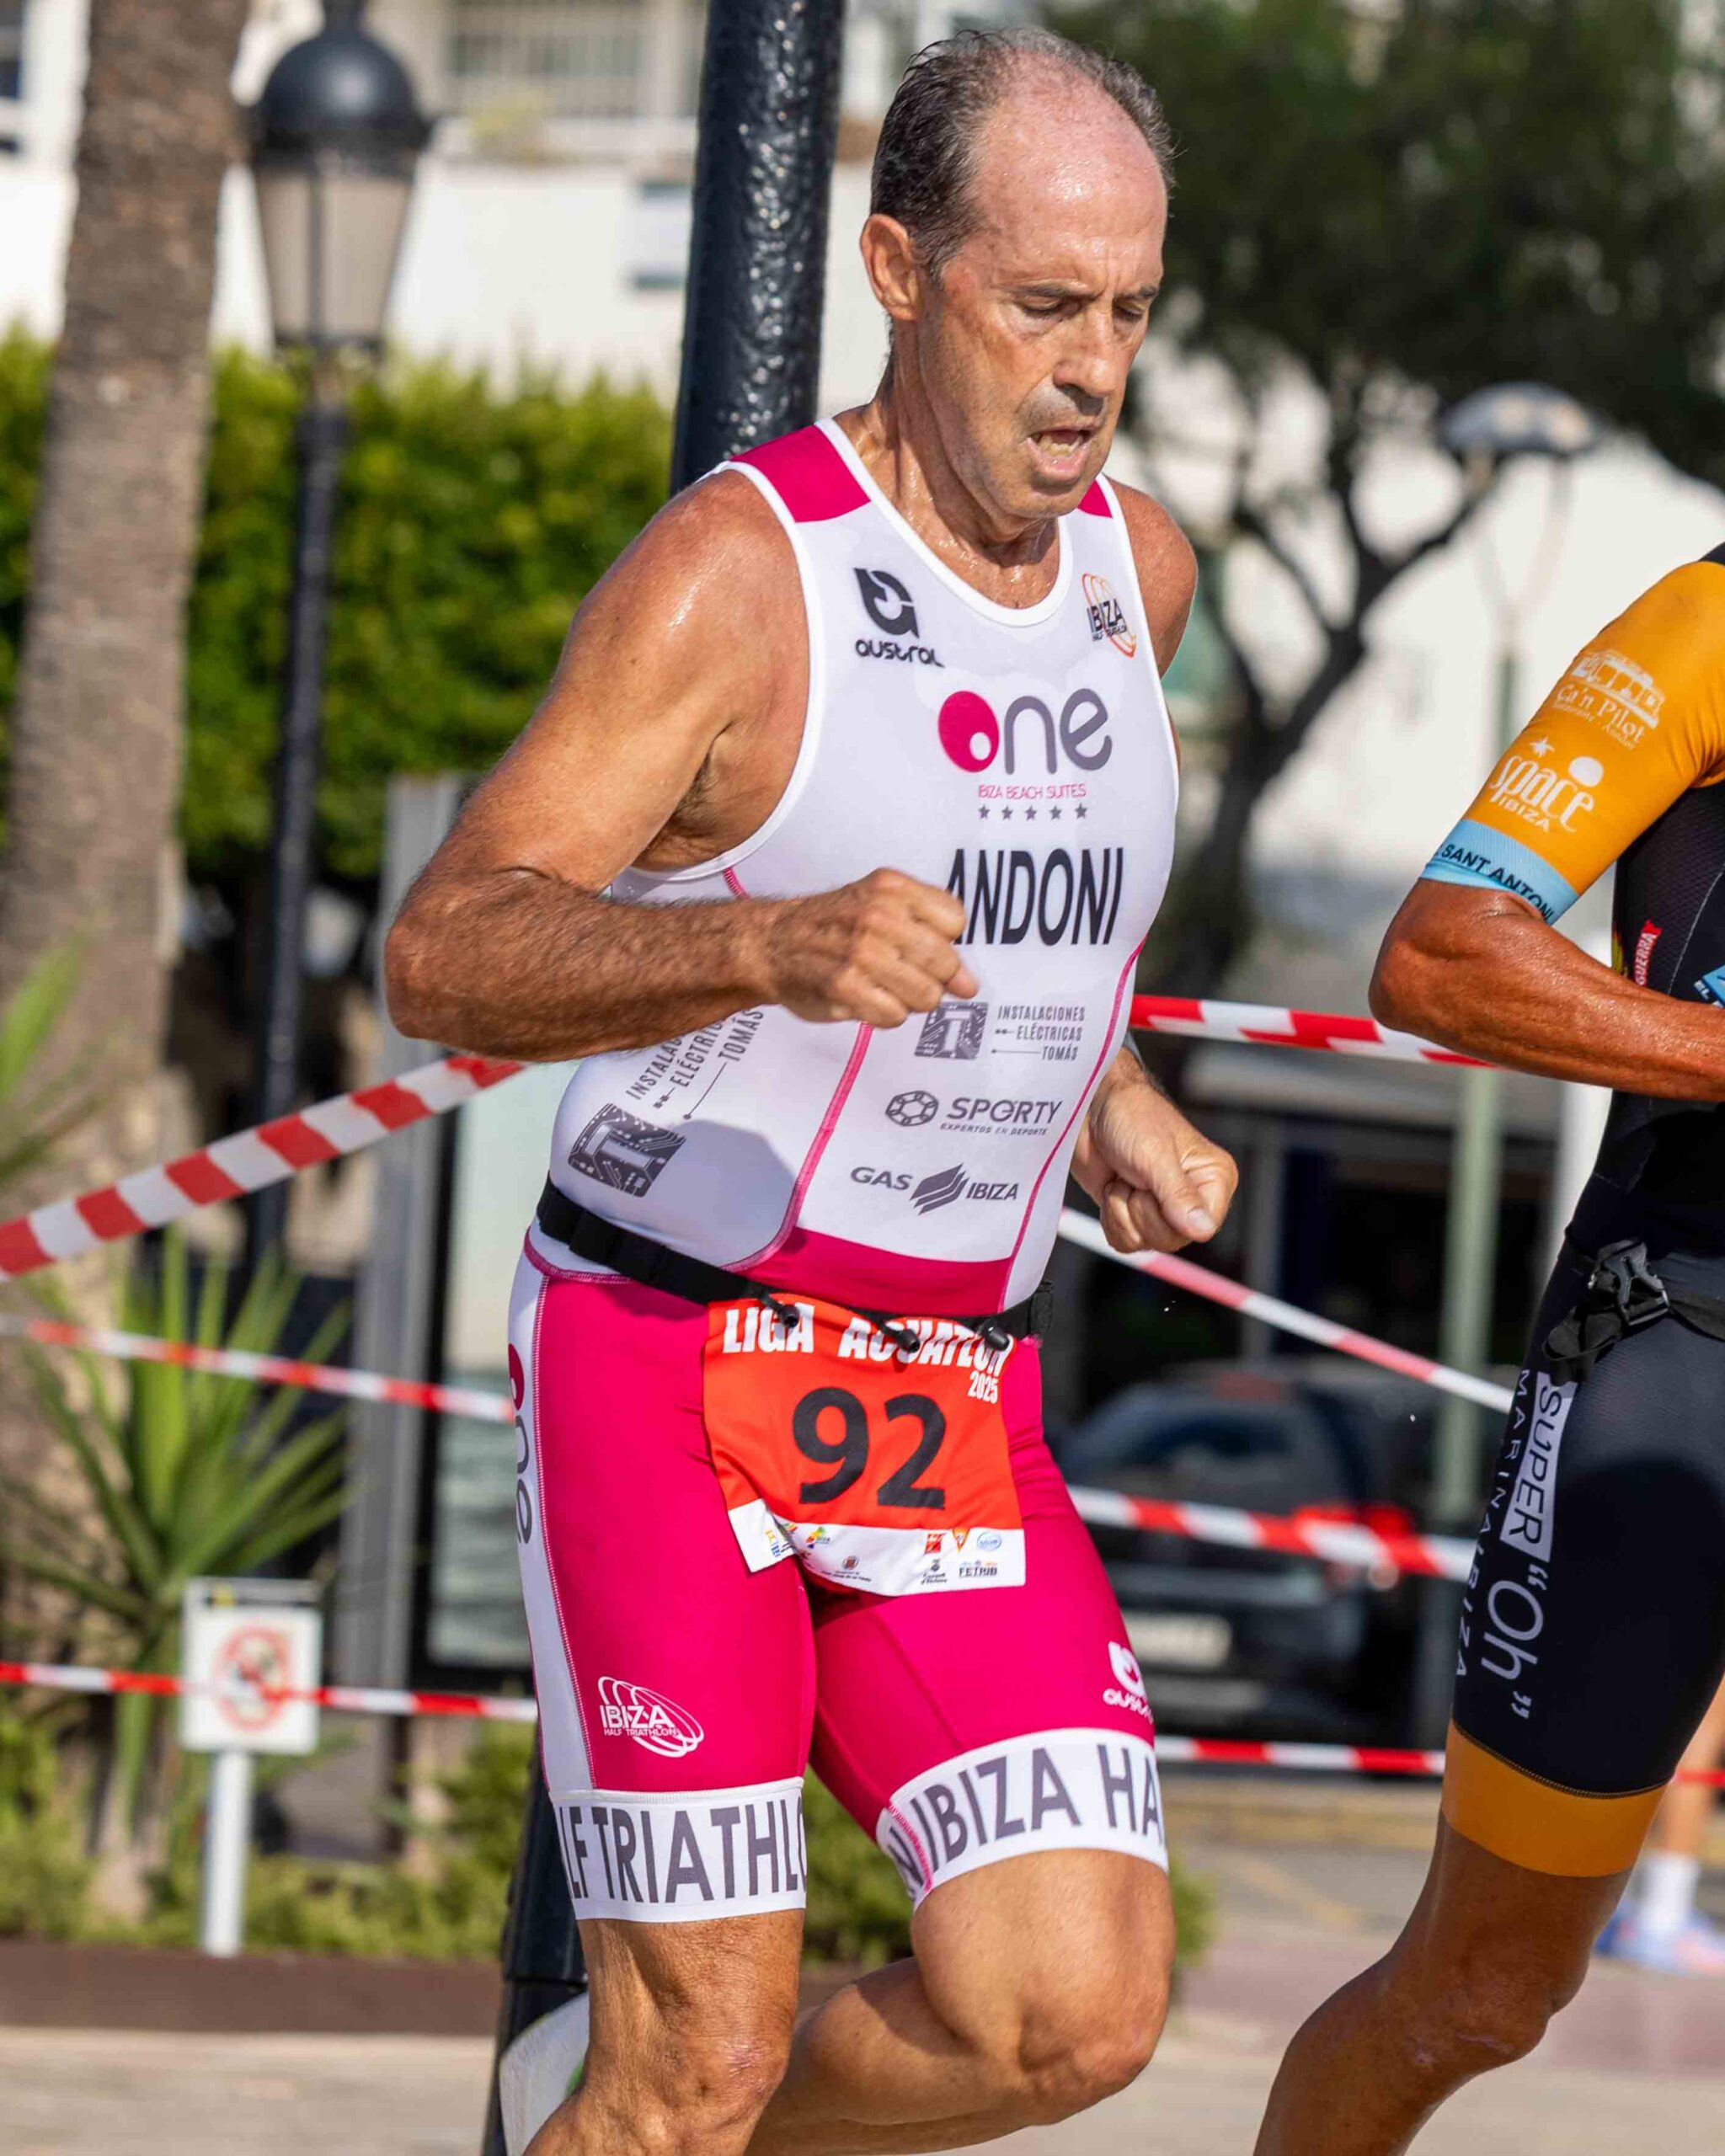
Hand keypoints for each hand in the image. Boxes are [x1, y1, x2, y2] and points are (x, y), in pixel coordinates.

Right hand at [763, 868, 978, 1025]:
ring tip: (885, 987)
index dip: (944, 940)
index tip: (921, 945)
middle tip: (906, 975)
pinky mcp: (845, 985)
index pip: (955, 921)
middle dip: (933, 978)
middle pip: (945, 962)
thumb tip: (969, 984)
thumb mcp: (879, 903)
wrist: (771, 942)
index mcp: (892, 888)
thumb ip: (929, 932)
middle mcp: (878, 914)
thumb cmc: (833, 926)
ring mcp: (861, 951)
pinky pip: (895, 1015)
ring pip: (926, 995)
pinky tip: (867, 999)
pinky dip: (886, 1015)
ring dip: (909, 1000)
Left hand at [1073, 1059, 1237, 1253]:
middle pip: (1170, 1240)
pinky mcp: (1134, 1215)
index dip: (1172, 1216)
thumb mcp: (1156, 1155)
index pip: (1204, 1227)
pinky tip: (1114, 1188)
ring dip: (1122, 1209)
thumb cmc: (1130, 1117)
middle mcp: (1193, 1198)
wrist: (1090, 1111)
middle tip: (1137, 1178)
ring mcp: (1162, 1209)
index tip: (1155, 1188)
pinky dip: (1111, 1216)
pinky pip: (1124, 1242)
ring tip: (1125, 1178)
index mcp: (1213, 1179)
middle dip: (1141, 1210)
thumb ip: (1179, 1195)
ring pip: (1145, 1242)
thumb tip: (1203, 1230)